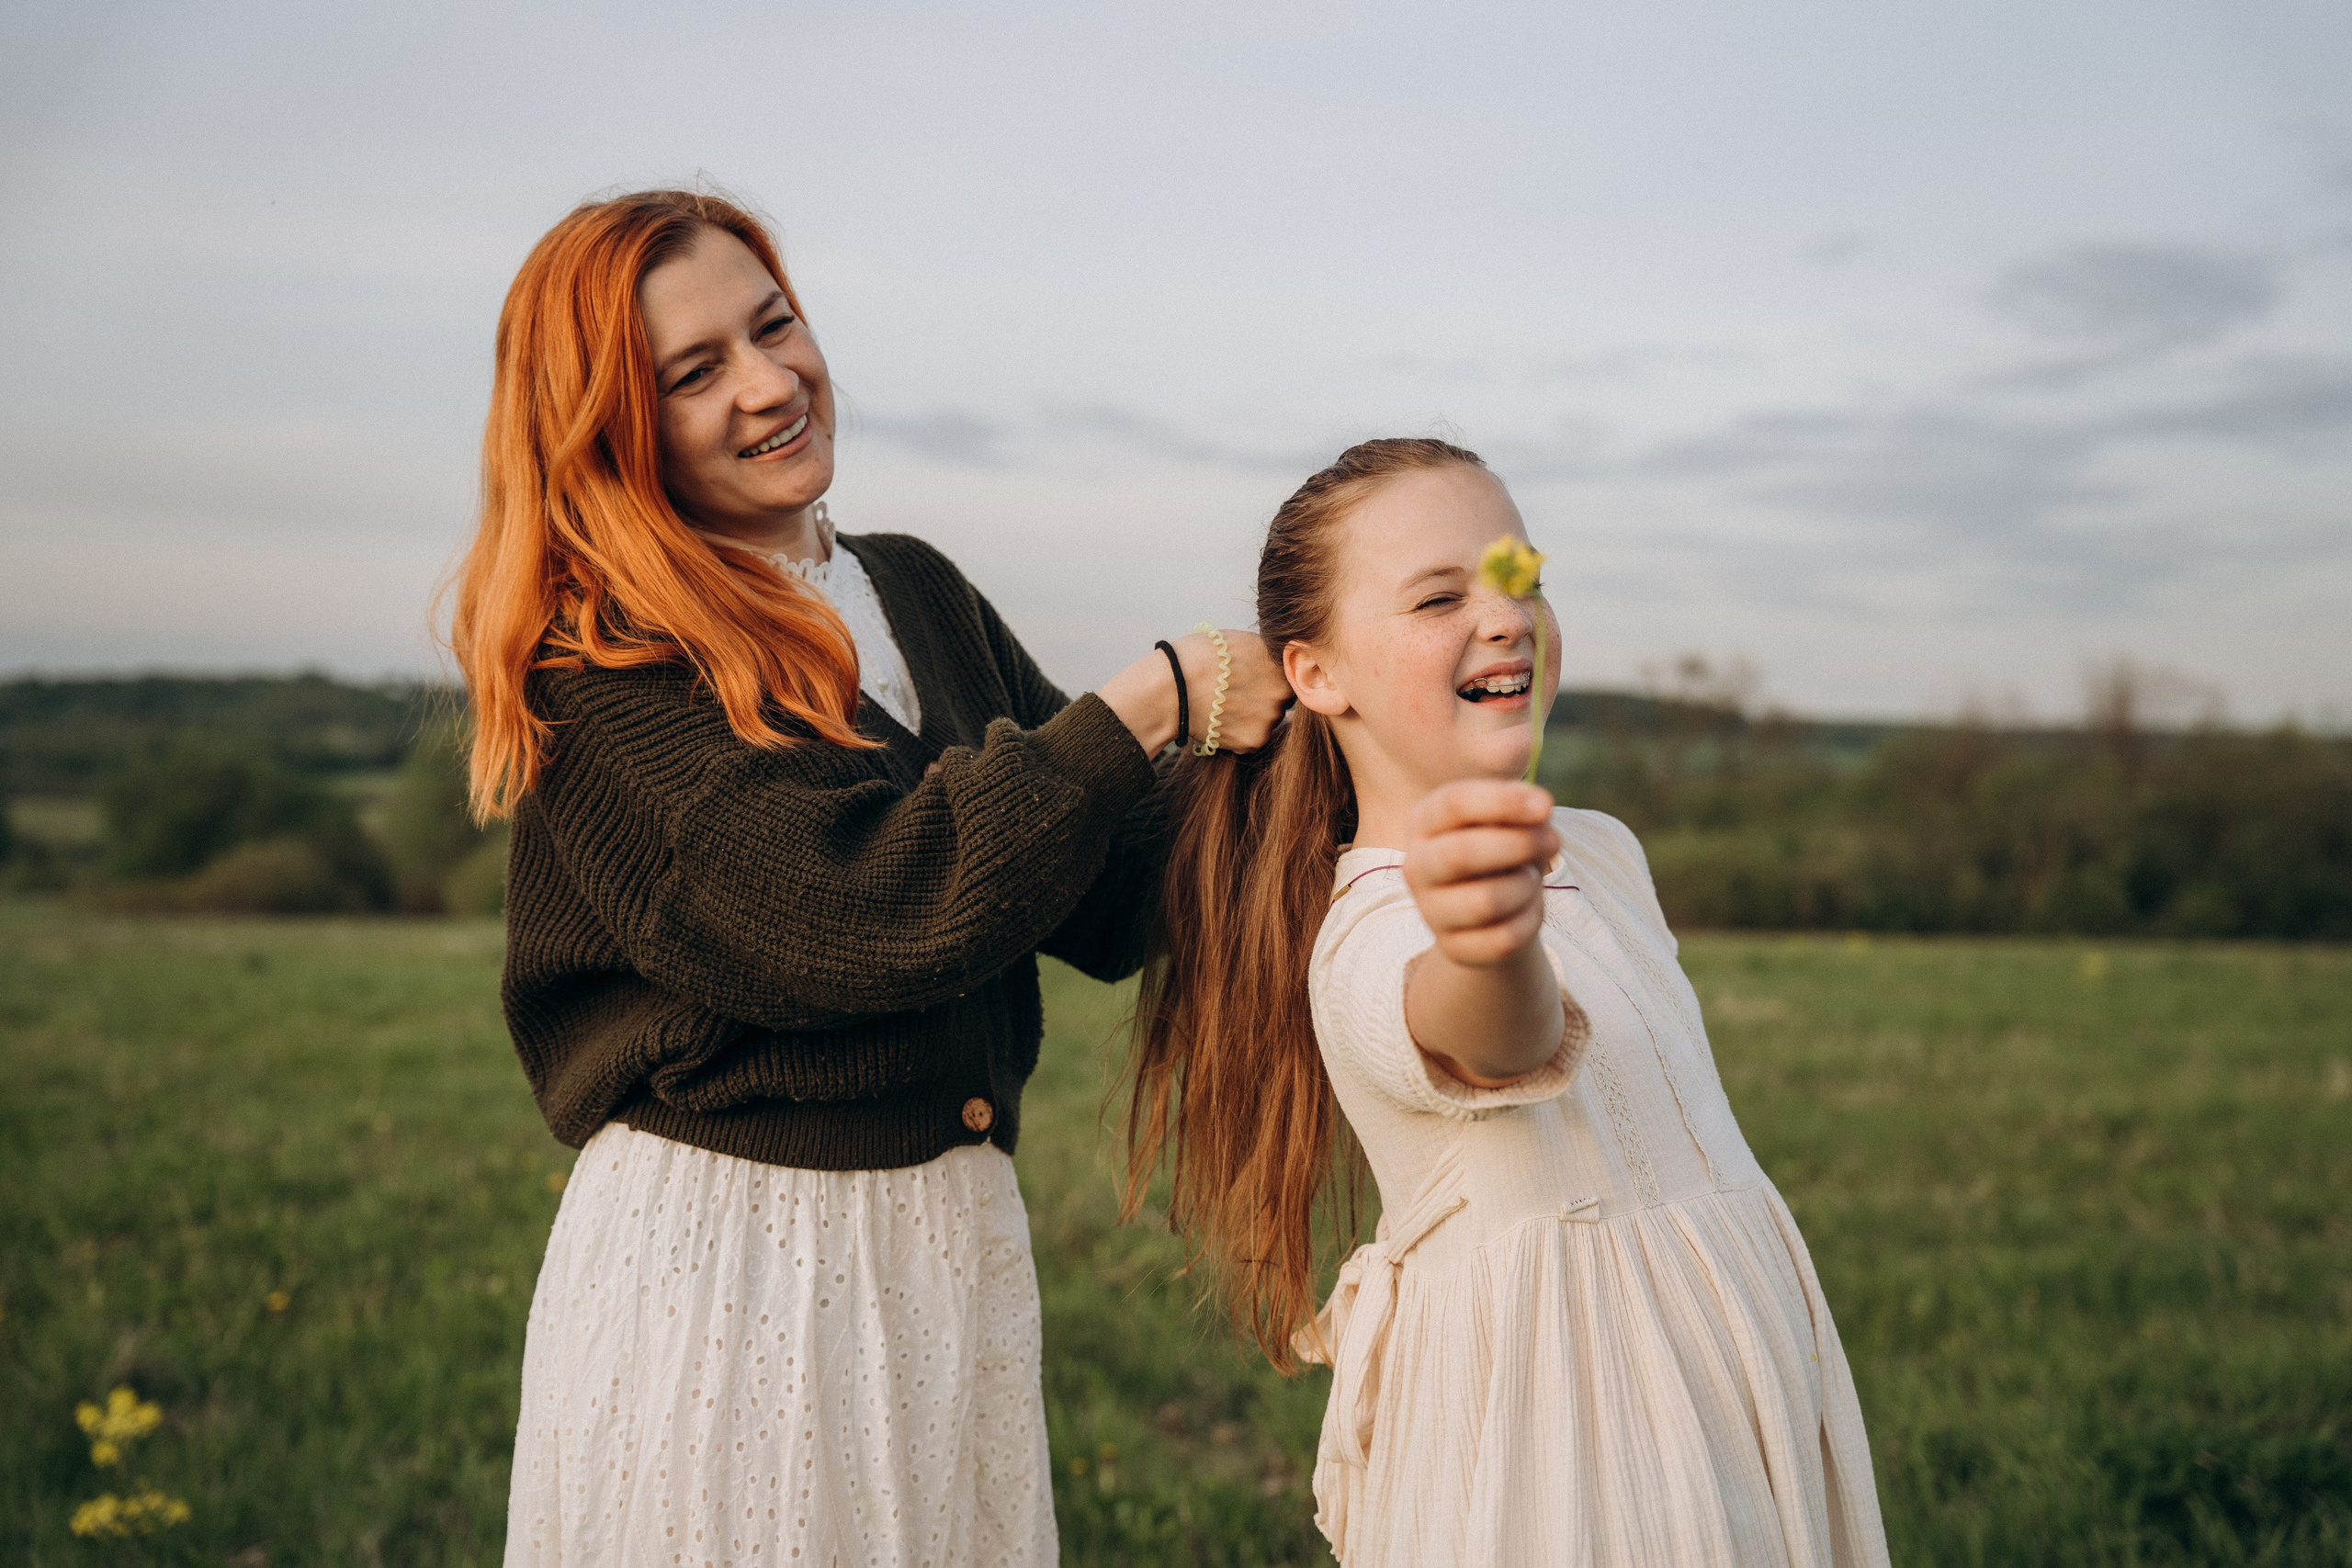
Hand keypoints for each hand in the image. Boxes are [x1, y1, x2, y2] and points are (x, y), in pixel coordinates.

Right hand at [1099, 628, 1292, 755]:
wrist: (1172, 687)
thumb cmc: (1201, 656)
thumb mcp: (1243, 641)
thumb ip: (1269, 654)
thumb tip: (1283, 661)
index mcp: (1283, 665)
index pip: (1293, 675)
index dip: (1273, 676)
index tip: (1256, 676)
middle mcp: (1283, 694)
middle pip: (1283, 700)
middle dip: (1265, 697)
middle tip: (1237, 691)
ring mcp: (1270, 720)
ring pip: (1269, 720)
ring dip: (1254, 716)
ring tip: (1226, 704)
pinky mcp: (1253, 742)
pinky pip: (1254, 738)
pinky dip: (1241, 733)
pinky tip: (1222, 719)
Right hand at [1401, 780, 1559, 969]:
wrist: (1491, 911)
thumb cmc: (1503, 852)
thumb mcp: (1512, 821)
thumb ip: (1525, 809)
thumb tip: (1542, 811)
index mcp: (1425, 822)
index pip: (1454, 803)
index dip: (1504, 802)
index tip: (1547, 807)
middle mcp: (1417, 866)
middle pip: (1460, 853)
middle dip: (1518, 844)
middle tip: (1553, 842)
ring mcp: (1430, 911)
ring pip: (1485, 901)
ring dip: (1526, 885)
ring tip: (1532, 879)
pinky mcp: (1453, 948)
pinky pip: (1503, 938)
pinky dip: (1531, 919)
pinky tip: (1528, 908)